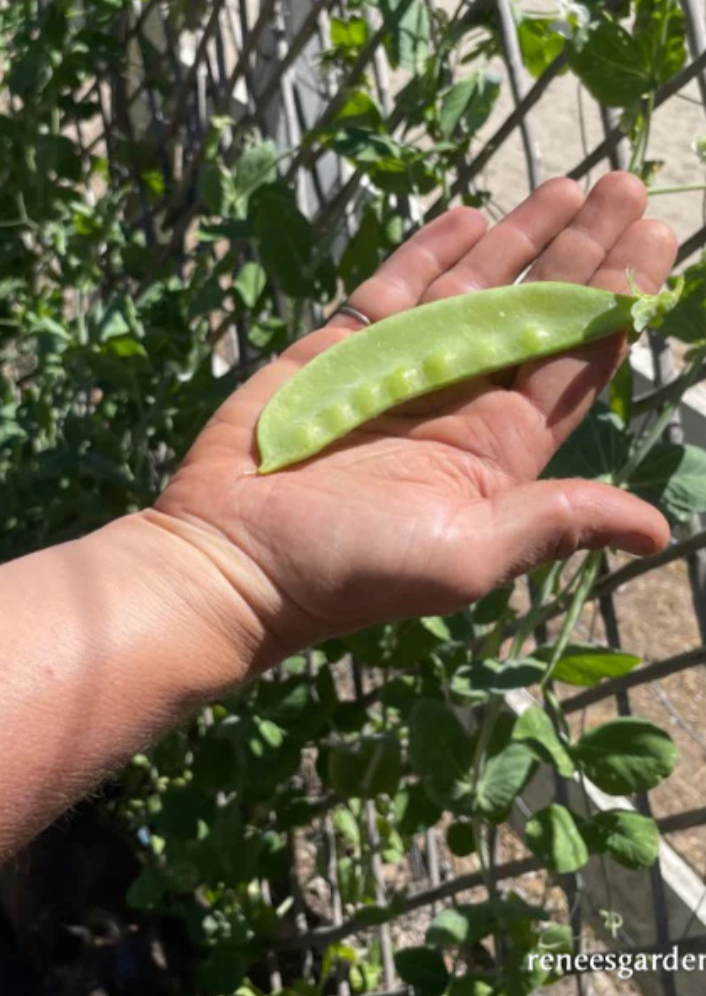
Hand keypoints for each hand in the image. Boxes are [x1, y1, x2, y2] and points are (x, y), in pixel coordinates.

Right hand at [153, 172, 675, 669]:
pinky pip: (396, 289)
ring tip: (567, 185)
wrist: (233, 559)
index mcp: (497, 451)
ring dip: (518, 238)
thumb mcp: (465, 555)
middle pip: (535, 314)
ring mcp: (400, 371)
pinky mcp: (341, 352)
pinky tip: (472, 216)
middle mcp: (458, 403)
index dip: (615, 303)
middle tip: (626, 189)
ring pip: (472, 290)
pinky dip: (430, 251)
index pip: (572, 363)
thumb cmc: (351, 568)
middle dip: (582, 252)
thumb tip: (656, 530)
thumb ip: (554, 523)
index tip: (655, 242)